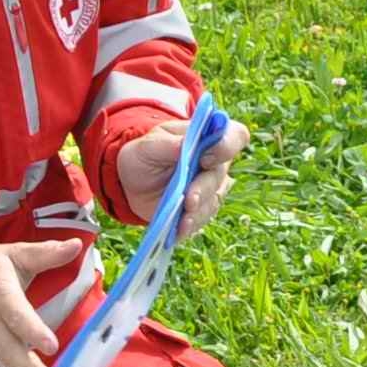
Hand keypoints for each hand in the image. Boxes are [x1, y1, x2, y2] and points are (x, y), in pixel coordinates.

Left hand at [114, 114, 250, 242]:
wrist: (131, 183)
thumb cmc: (144, 156)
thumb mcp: (147, 146)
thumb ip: (166, 144)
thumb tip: (184, 145)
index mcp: (207, 138)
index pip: (235, 136)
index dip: (227, 146)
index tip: (206, 157)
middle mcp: (215, 162)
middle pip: (220, 174)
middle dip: (204, 188)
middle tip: (189, 200)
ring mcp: (211, 187)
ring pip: (213, 199)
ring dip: (198, 211)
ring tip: (183, 221)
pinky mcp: (202, 209)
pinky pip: (203, 218)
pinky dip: (191, 225)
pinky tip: (180, 230)